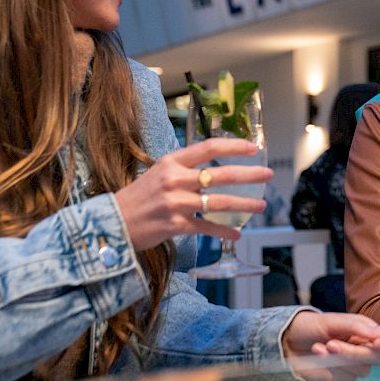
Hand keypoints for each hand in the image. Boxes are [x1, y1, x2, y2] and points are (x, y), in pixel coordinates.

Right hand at [113, 138, 272, 250]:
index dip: (233, 146)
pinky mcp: (176, 225)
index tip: (253, 148)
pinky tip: (237, 234)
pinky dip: (224, 231)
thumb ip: (183, 169)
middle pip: (221, 174)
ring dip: (244, 205)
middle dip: (249, 174)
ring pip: (219, 202)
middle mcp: (175, 179)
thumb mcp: (157, 173)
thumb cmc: (137, 198)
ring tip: (261, 206)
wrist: (111, 224)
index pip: (208, 148)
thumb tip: (211, 169)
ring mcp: (176, 203)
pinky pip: (207, 227)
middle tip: (268, 175)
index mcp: (171, 162)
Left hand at [281, 311, 379, 380]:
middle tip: (331, 343)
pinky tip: (318, 356)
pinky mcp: (340, 380)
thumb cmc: (312, 326)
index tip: (377, 343)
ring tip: (319, 347)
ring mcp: (352, 367)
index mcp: (365, 333)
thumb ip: (358, 327)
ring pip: (360, 372)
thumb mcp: (333, 320)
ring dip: (339, 360)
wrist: (288, 340)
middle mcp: (363, 351)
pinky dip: (330, 369)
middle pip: (374, 359)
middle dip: (353, 352)